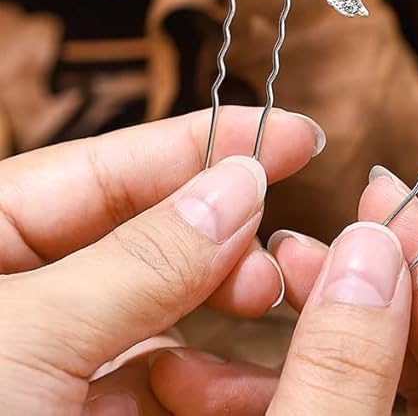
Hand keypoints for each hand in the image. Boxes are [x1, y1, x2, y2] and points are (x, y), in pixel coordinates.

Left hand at [0, 106, 324, 413]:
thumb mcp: (24, 342)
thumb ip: (141, 258)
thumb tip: (241, 181)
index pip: (101, 167)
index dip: (200, 143)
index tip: (288, 131)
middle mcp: (15, 296)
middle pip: (139, 231)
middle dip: (215, 232)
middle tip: (274, 247)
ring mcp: (45, 360)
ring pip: (157, 305)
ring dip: (220, 303)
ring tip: (263, 302)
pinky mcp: (75, 415)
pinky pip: (153, 376)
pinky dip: (201, 376)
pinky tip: (232, 383)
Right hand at [149, 167, 417, 414]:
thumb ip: (344, 366)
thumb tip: (369, 245)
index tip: (380, 191)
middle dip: (348, 291)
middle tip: (290, 246)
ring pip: (360, 384)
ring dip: (289, 344)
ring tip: (223, 303)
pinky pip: (325, 415)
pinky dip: (271, 393)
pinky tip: (194, 379)